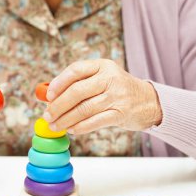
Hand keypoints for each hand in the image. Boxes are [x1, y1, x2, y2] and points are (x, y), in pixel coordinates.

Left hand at [42, 59, 162, 134]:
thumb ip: (77, 84)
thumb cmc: (116, 90)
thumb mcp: (101, 78)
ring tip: (55, 126)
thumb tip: (48, 95)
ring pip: (84, 109)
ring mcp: (117, 96)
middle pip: (77, 91)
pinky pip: (95, 121)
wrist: (148, 101)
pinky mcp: (121, 113)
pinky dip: (80, 127)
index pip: (75, 70)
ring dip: (66, 119)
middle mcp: (110, 78)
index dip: (59, 83)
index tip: (48, 95)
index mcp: (102, 66)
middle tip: (47, 116)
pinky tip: (71, 129)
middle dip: (58, 105)